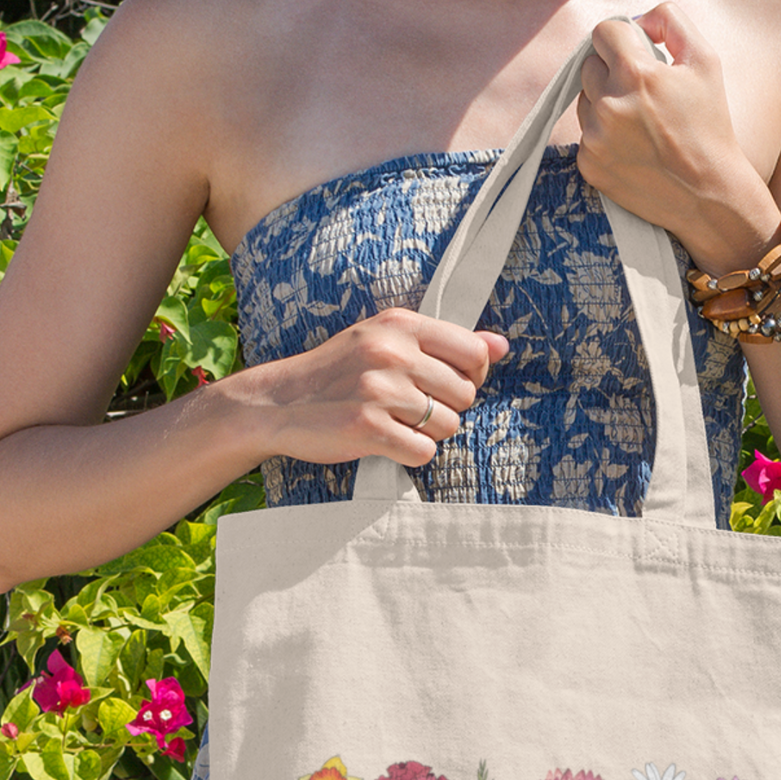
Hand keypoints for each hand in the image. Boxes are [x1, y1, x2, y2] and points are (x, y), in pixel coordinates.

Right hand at [245, 308, 509, 467]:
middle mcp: (391, 353)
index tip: (445, 384)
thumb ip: (445, 343)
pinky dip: (410, 454)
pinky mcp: (369, 428)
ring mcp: (380, 391)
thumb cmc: (338, 374)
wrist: (277, 403)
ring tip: (394, 423)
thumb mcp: (386, 341)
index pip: (473, 351)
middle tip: (410, 409)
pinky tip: (386, 442)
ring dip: (427, 433)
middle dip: (446, 409)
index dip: (471, 375)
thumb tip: (503, 345)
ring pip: (448, 426)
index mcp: (399, 325)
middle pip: (465, 394)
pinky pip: (424, 452)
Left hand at [576, 4, 778, 271]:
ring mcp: (595, 139)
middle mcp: (609, 104)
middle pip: (589, 66)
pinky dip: (603, 140)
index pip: (603, 33)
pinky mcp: (589, 166)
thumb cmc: (710, 128)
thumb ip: (671, 21)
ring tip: (639, 127)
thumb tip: (639, 21)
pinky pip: (585, 137)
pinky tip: (633, 151)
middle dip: (612, 74)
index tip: (635, 58)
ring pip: (584, 102)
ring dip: (605, 106)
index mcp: (635, 73)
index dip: (621, 42)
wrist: (709, 196)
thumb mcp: (705, 61)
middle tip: (642, 98)